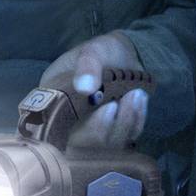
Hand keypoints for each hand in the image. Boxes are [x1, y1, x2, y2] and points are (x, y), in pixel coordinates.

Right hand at [35, 33, 148, 148]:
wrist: (124, 56)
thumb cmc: (102, 53)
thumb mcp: (93, 51)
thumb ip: (87, 65)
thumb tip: (85, 87)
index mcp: (54, 104)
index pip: (58, 129)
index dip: (79, 128)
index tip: (105, 107)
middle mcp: (70, 124)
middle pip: (84, 144)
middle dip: (107, 125)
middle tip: (122, 99)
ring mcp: (93, 131)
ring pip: (107, 144)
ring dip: (125, 122)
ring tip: (136, 94)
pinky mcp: (115, 132)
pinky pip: (126, 138)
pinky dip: (136, 121)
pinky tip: (140, 99)